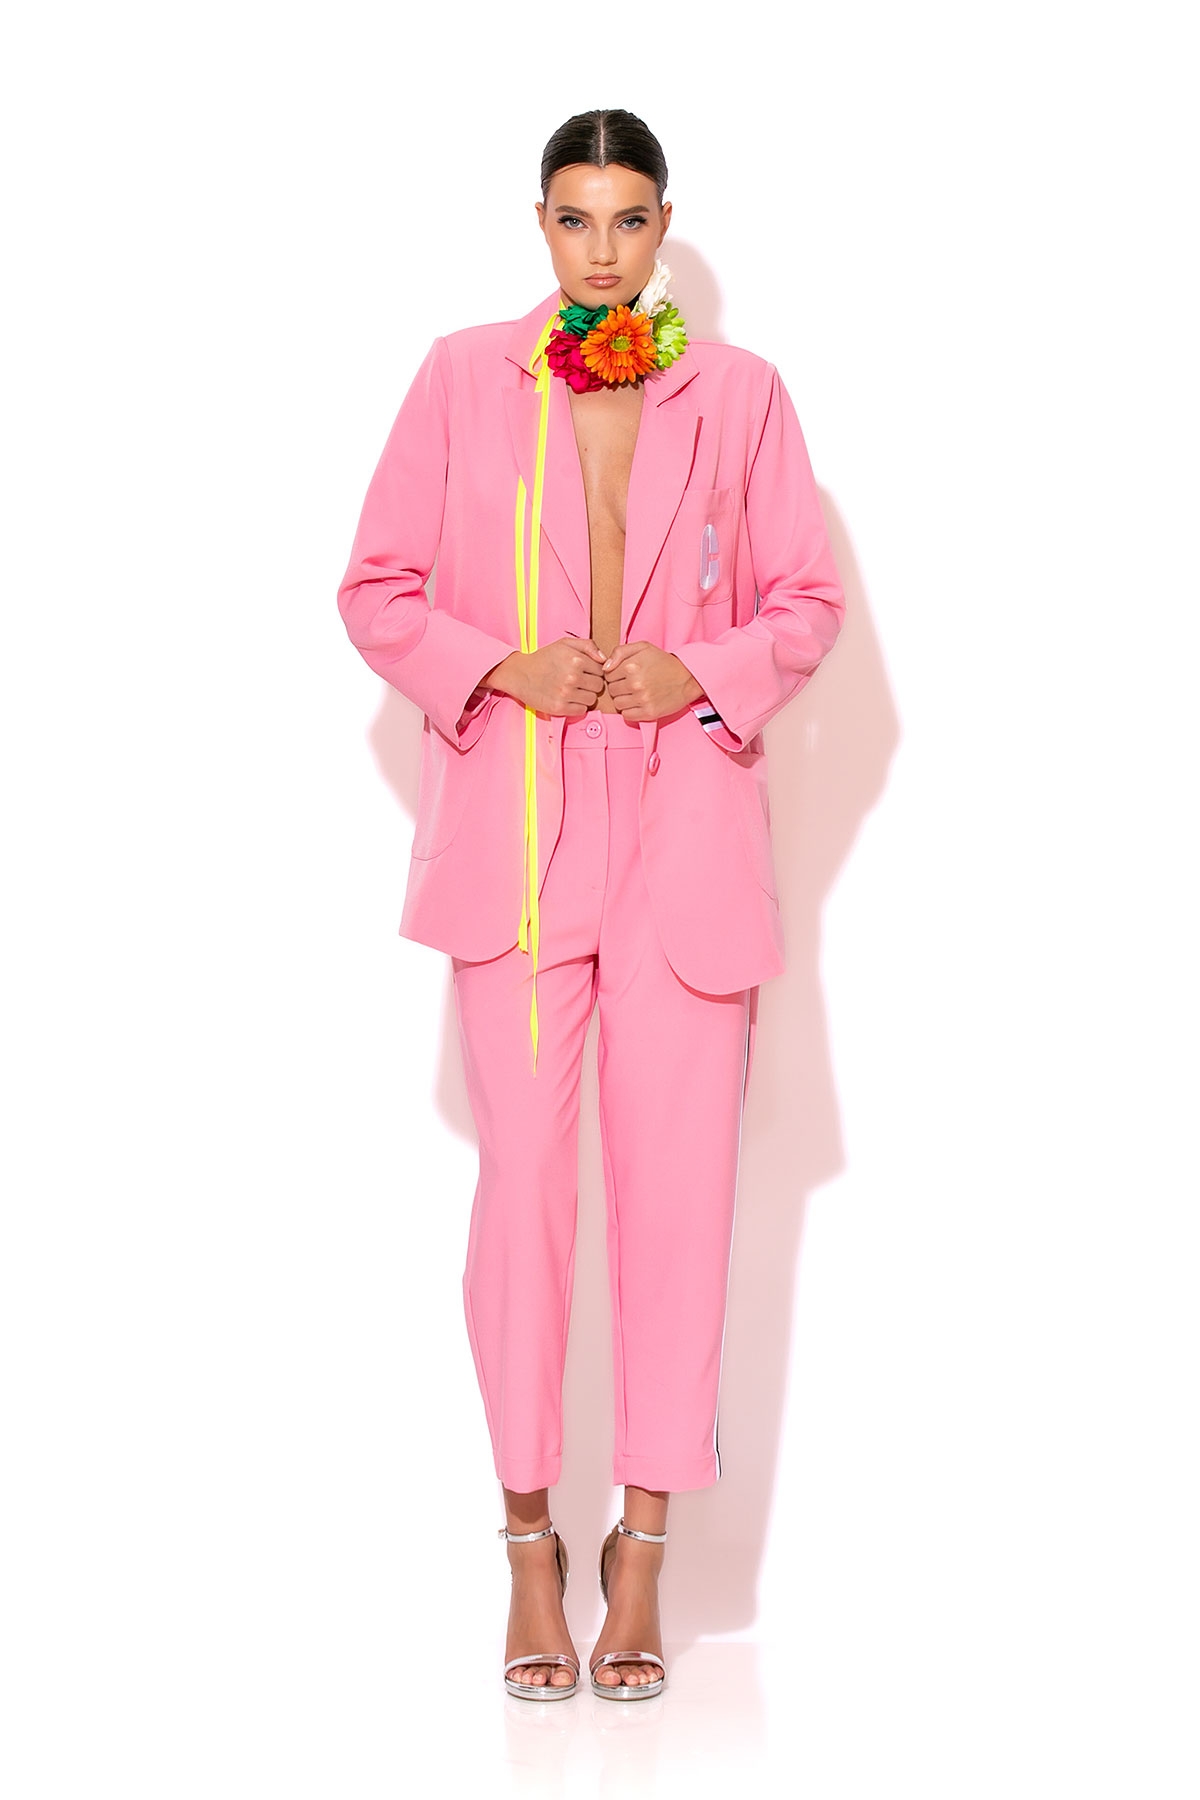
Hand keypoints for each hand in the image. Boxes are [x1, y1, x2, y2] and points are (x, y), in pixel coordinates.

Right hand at [485, 635, 607, 715]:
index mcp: (576, 660)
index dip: (594, 671)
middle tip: (579, 682)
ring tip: (573, 691)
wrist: (519, 674)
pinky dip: (577, 706)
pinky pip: (581, 711)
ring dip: (585, 696)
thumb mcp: (564, 644)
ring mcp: (566, 694)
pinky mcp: (559, 708)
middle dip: (591, 684)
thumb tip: (605, 659)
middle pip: (599, 686)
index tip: (584, 672)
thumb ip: (588, 646)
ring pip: (592, 700)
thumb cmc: (544, 658)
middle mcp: (572, 677)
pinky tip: (568, 699)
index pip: (601, 670)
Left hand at [601, 641, 702, 720]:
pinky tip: (638, 703)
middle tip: (631, 683)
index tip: (624, 674)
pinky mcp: (648, 713)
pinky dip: (629, 711)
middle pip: (611, 690)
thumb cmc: (664, 661)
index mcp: (631, 666)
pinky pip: (626, 715)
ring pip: (617, 704)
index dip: (614, 674)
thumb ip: (620, 652)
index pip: (607, 675)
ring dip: (623, 699)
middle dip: (618, 686)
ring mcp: (642, 700)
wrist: (688, 677)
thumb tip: (605, 667)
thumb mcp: (643, 647)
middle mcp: (635, 684)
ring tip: (635, 693)